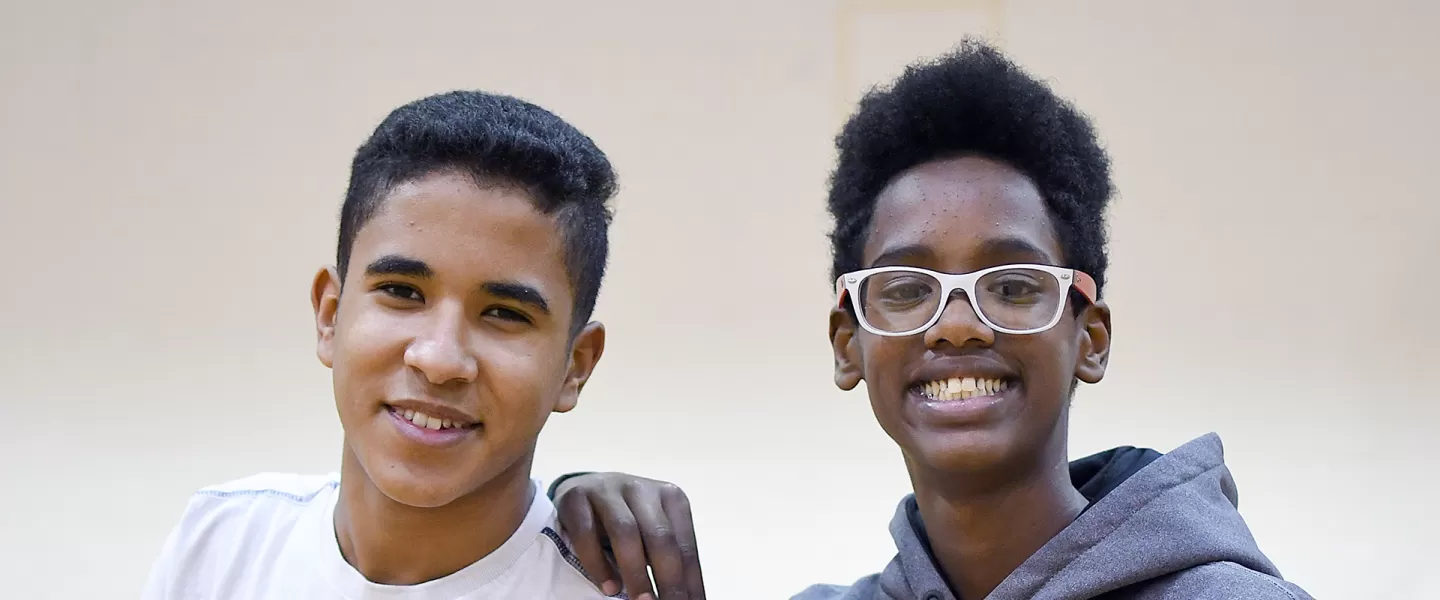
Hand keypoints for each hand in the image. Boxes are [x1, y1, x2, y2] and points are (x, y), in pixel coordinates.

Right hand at [553, 472, 704, 599]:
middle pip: (660, 538)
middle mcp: (642, 489)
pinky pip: (586, 532)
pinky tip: (608, 587)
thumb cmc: (627, 519)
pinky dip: (598, 563)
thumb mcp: (651, 533)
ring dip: (635, 572)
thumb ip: (666, 559)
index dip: (689, 582)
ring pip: (626, 532)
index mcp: (671, 498)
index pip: (685, 547)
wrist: (583, 487)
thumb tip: (682, 597)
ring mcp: (608, 490)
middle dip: (667, 579)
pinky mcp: (575, 497)